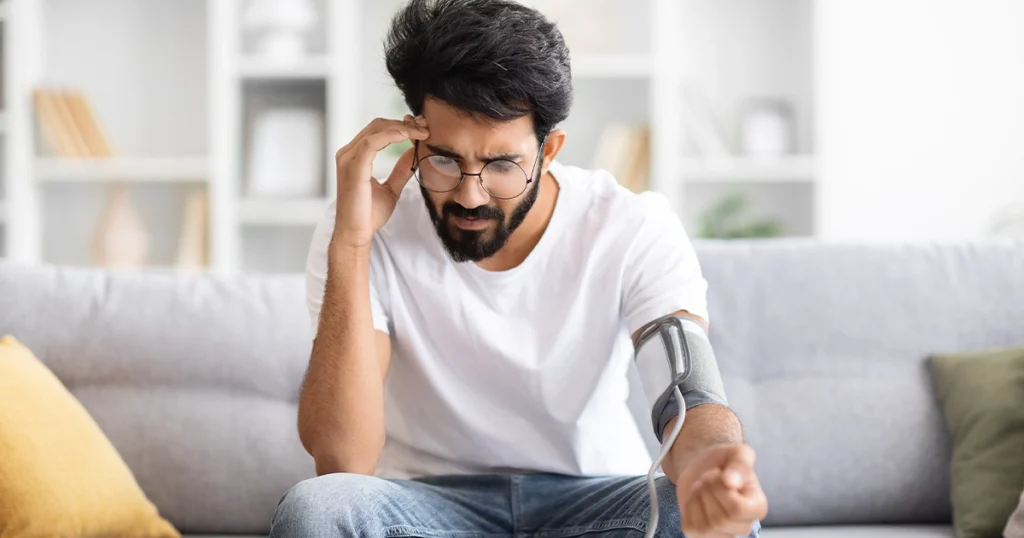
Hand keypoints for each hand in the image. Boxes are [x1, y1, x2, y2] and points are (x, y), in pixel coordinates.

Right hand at [332, 115, 429, 247]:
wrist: (356, 233)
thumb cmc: (369, 215)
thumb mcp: (391, 188)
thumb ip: (401, 170)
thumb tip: (413, 153)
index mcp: (355, 157)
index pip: (378, 131)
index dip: (401, 127)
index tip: (422, 129)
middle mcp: (348, 154)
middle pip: (378, 125)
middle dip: (404, 124)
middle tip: (426, 127)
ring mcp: (348, 158)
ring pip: (377, 130)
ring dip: (402, 128)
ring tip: (422, 132)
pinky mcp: (353, 166)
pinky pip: (373, 142)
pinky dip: (392, 135)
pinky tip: (408, 137)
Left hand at [675, 444, 767, 537]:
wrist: (704, 465)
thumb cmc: (725, 461)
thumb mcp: (737, 452)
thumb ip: (740, 463)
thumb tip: (731, 482)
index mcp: (757, 507)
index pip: (737, 510)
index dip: (721, 489)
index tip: (720, 475)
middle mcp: (743, 525)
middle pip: (720, 520)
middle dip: (708, 492)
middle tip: (709, 478)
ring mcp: (723, 533)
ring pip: (705, 527)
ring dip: (697, 499)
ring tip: (702, 487)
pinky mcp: (701, 535)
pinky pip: (690, 529)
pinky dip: (688, 508)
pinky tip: (696, 499)